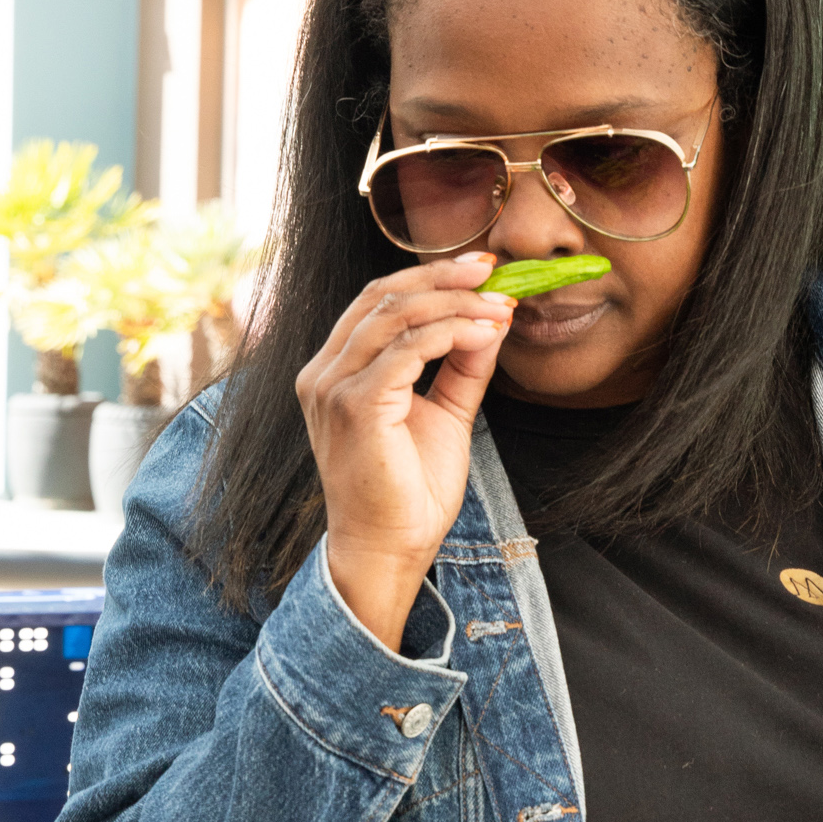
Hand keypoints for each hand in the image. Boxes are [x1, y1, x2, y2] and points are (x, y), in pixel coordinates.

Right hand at [295, 252, 513, 648]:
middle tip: (493, 271)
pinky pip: (406, 350)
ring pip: (395, 316)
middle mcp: (324, 373)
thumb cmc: (409, 493)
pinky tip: (484, 334)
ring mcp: (333, 387)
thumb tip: (492, 319)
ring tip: (499, 307)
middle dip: (443, 277)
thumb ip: (461, 366)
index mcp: (335, 371)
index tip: (481, 271)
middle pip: (382, 296)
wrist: (390, 550)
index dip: (429, 278)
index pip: (377, 302)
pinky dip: (450, 333)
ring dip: (455, 304)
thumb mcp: (444, 415)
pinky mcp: (355, 406)